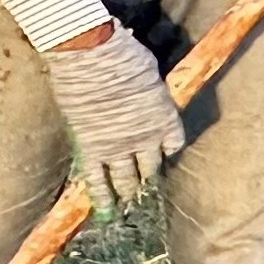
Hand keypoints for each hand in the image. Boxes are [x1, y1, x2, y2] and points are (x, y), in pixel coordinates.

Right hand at [43, 25, 186, 214]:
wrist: (91, 54)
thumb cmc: (123, 54)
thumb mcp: (149, 72)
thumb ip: (150, 92)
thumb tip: (144, 92)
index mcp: (165, 118)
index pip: (172, 144)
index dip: (166, 148)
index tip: (161, 150)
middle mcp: (146, 138)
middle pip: (150, 166)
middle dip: (148, 177)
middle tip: (146, 188)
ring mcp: (118, 147)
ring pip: (126, 178)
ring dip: (128, 192)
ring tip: (128, 205)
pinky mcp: (92, 148)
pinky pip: (97, 178)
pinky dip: (102, 196)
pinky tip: (105, 210)